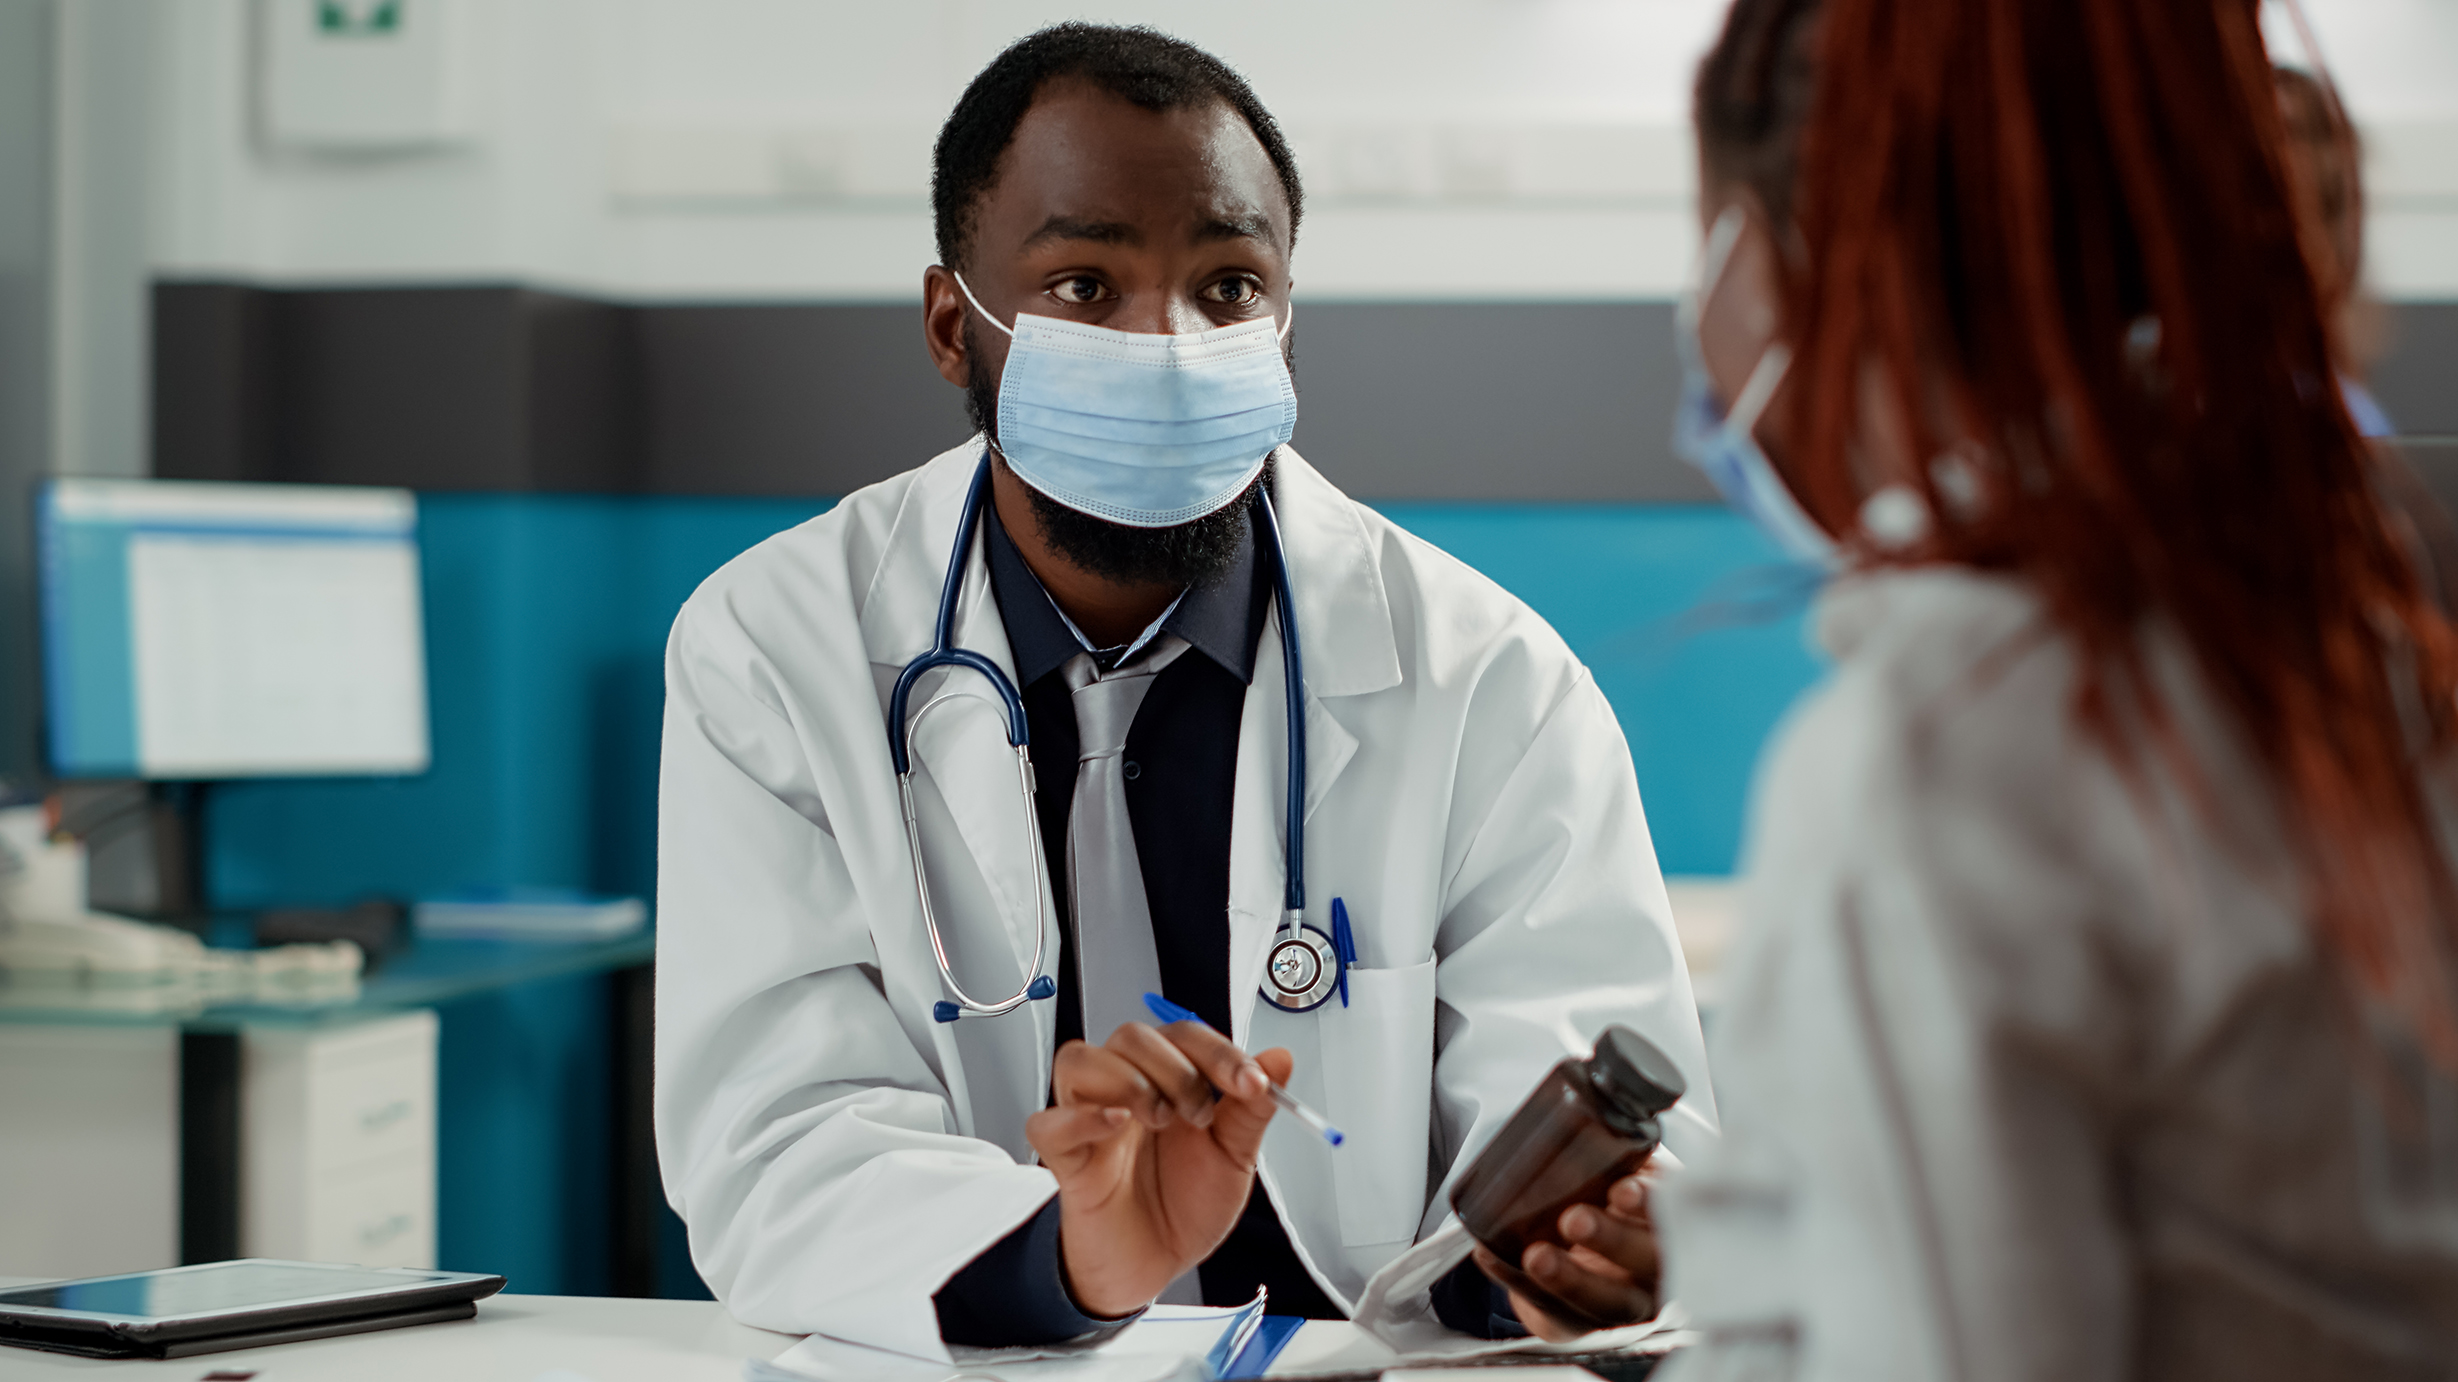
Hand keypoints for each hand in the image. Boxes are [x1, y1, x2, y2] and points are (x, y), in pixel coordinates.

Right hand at [1025, 1019, 1294, 1317]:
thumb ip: (1251, 1110)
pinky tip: (1114, 1124)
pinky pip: (1047, 1123)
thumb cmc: (1183, 1206)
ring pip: (1081, 1060)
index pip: (1184, 1036)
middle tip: (1200, 1114)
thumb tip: (1279, 1058)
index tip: (1252, 1083)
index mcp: (1168, 1082)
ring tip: (1158, 1120)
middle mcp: (1126, 1091)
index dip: (1219, 1052)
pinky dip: (1079, 1117)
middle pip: (1132, 1037)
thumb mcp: (1233, 1159)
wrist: (1153, 1267)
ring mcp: (1090, 1120)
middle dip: (1176, 1067)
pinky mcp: (1064, 1158)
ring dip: (1127, 1080)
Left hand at [1471, 1162, 1661, 1341]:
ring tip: (1536, 1256)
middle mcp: (1657, 1275)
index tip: (1623, 1190)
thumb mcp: (1631, 1179)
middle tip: (1574, 1219)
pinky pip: (1550, 1311)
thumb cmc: (1614, 1208)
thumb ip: (1628, 1160)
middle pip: (1648, 1266)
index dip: (1652, 1208)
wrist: (1592, 1259)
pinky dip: (1516, 1281)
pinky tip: (1490, 1255)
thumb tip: (1602, 1117)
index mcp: (1676, 1232)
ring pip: (1604, 1303)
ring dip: (1569, 1279)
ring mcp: (1622, 1308)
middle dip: (1613, 1241)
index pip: (1678, 1221)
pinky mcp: (1580, 1325)